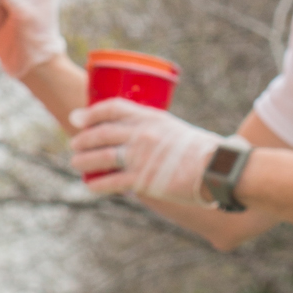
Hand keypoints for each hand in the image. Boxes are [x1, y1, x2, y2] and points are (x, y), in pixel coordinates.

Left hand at [69, 99, 216, 198]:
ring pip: (101, 157)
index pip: (112, 107)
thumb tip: (149, 142)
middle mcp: (142, 134)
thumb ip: (159, 133)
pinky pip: (111, 182)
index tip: (79, 117)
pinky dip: (96, 184)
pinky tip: (89, 185)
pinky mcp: (142, 180)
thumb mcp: (177, 130)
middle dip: (83, 138)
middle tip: (74, 142)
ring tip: (75, 163)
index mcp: (151, 117)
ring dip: (84, 160)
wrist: (218, 170)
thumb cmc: (205, 152)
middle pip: (101, 132)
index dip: (92, 112)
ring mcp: (140, 157)